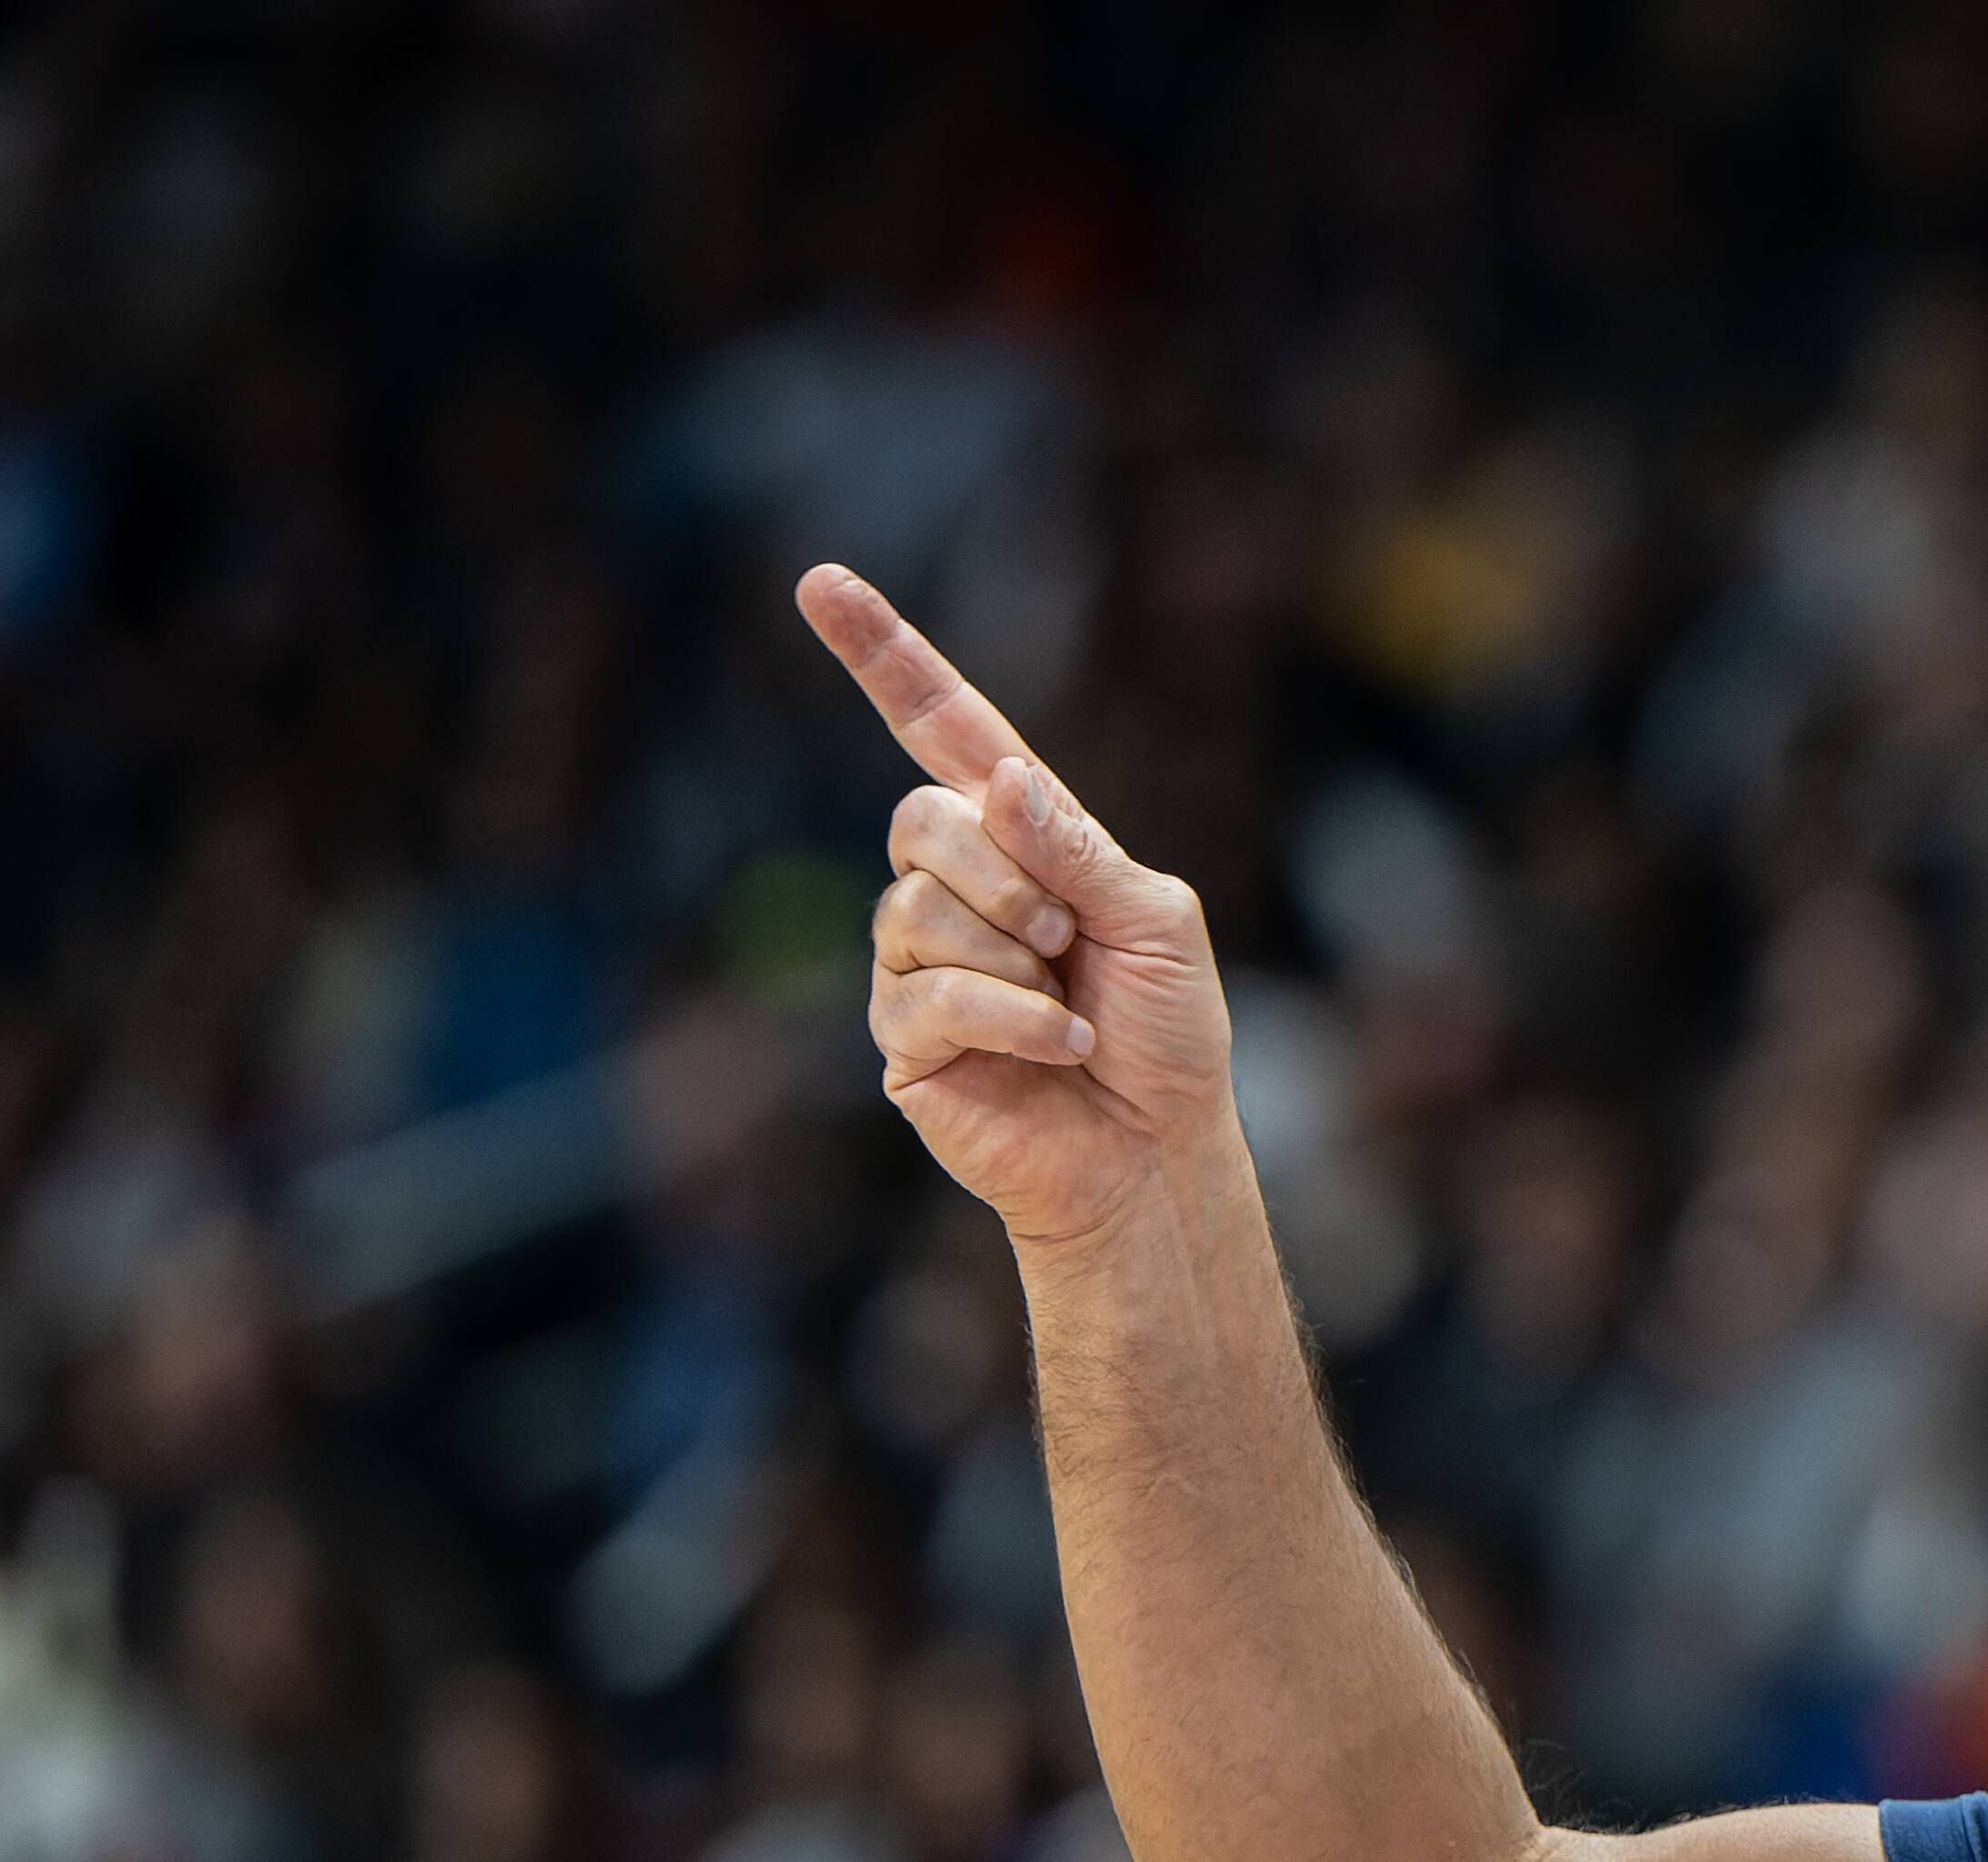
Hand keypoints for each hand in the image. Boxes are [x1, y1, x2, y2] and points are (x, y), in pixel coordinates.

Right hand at [799, 562, 1239, 1250]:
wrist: (1158, 1153)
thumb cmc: (1168, 1036)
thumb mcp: (1157, 920)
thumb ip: (1080, 847)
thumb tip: (1001, 783)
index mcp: (1020, 836)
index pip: (941, 728)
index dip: (885, 657)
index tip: (820, 582)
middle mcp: (956, 886)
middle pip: (918, 817)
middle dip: (1005, 875)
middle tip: (1065, 937)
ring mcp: (919, 960)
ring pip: (914, 906)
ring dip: (1013, 955)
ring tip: (1066, 1004)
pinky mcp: (905, 1035)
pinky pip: (927, 992)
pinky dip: (1012, 1016)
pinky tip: (1059, 1045)